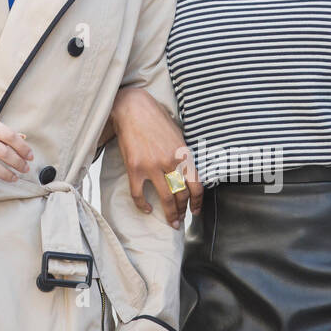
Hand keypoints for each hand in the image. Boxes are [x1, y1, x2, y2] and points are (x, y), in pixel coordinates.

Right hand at [109, 85, 200, 226]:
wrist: (133, 109)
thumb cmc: (156, 119)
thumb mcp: (178, 135)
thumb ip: (183, 155)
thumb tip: (188, 174)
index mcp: (183, 154)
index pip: (197, 186)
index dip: (198, 202)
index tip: (196, 210)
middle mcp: (170, 162)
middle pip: (182, 195)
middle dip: (183, 210)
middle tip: (181, 218)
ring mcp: (151, 166)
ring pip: (166, 199)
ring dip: (170, 214)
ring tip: (171, 221)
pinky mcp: (134, 168)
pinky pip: (139, 194)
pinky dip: (143, 205)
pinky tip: (147, 209)